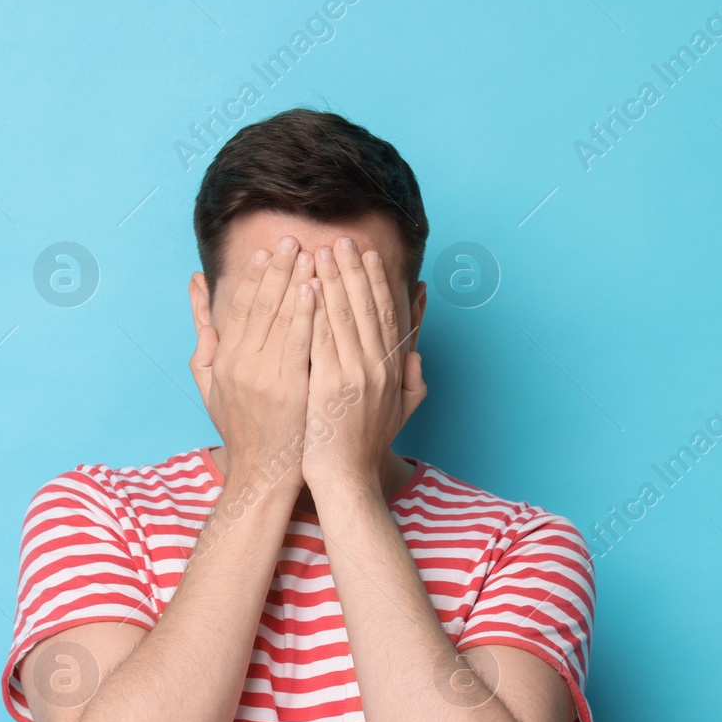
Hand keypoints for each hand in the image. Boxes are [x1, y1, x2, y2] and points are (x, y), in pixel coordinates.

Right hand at [189, 236, 316, 491]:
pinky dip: (304, 313)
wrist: (262, 471)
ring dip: (294, 281)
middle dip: (276, 269)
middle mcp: (240, 364)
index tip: (267, 252)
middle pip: (260, 306)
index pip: (240, 308)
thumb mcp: (210, 384)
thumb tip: (197, 292)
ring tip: (308, 254)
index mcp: (224, 360)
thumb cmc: (242, 428)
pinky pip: (297, 343)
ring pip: (279, 318)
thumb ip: (204, 339)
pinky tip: (314, 289)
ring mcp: (263, 376)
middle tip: (292, 240)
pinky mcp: (288, 389)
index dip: (253, 277)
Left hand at [302, 238, 425, 494]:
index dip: (376, 283)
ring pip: (342, 317)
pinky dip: (313, 311)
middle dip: (351, 270)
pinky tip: (304, 288)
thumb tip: (417, 357)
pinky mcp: (329, 386)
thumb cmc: (366, 449)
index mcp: (393, 371)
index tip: (367, 257)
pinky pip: (320, 339)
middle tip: (340, 241)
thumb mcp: (401, 415)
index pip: (386, 316)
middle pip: (365, 308)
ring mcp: (355, 376)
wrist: (346, 480)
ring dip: (330, 281)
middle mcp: (378, 368)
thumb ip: (413, 384)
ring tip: (319, 252)